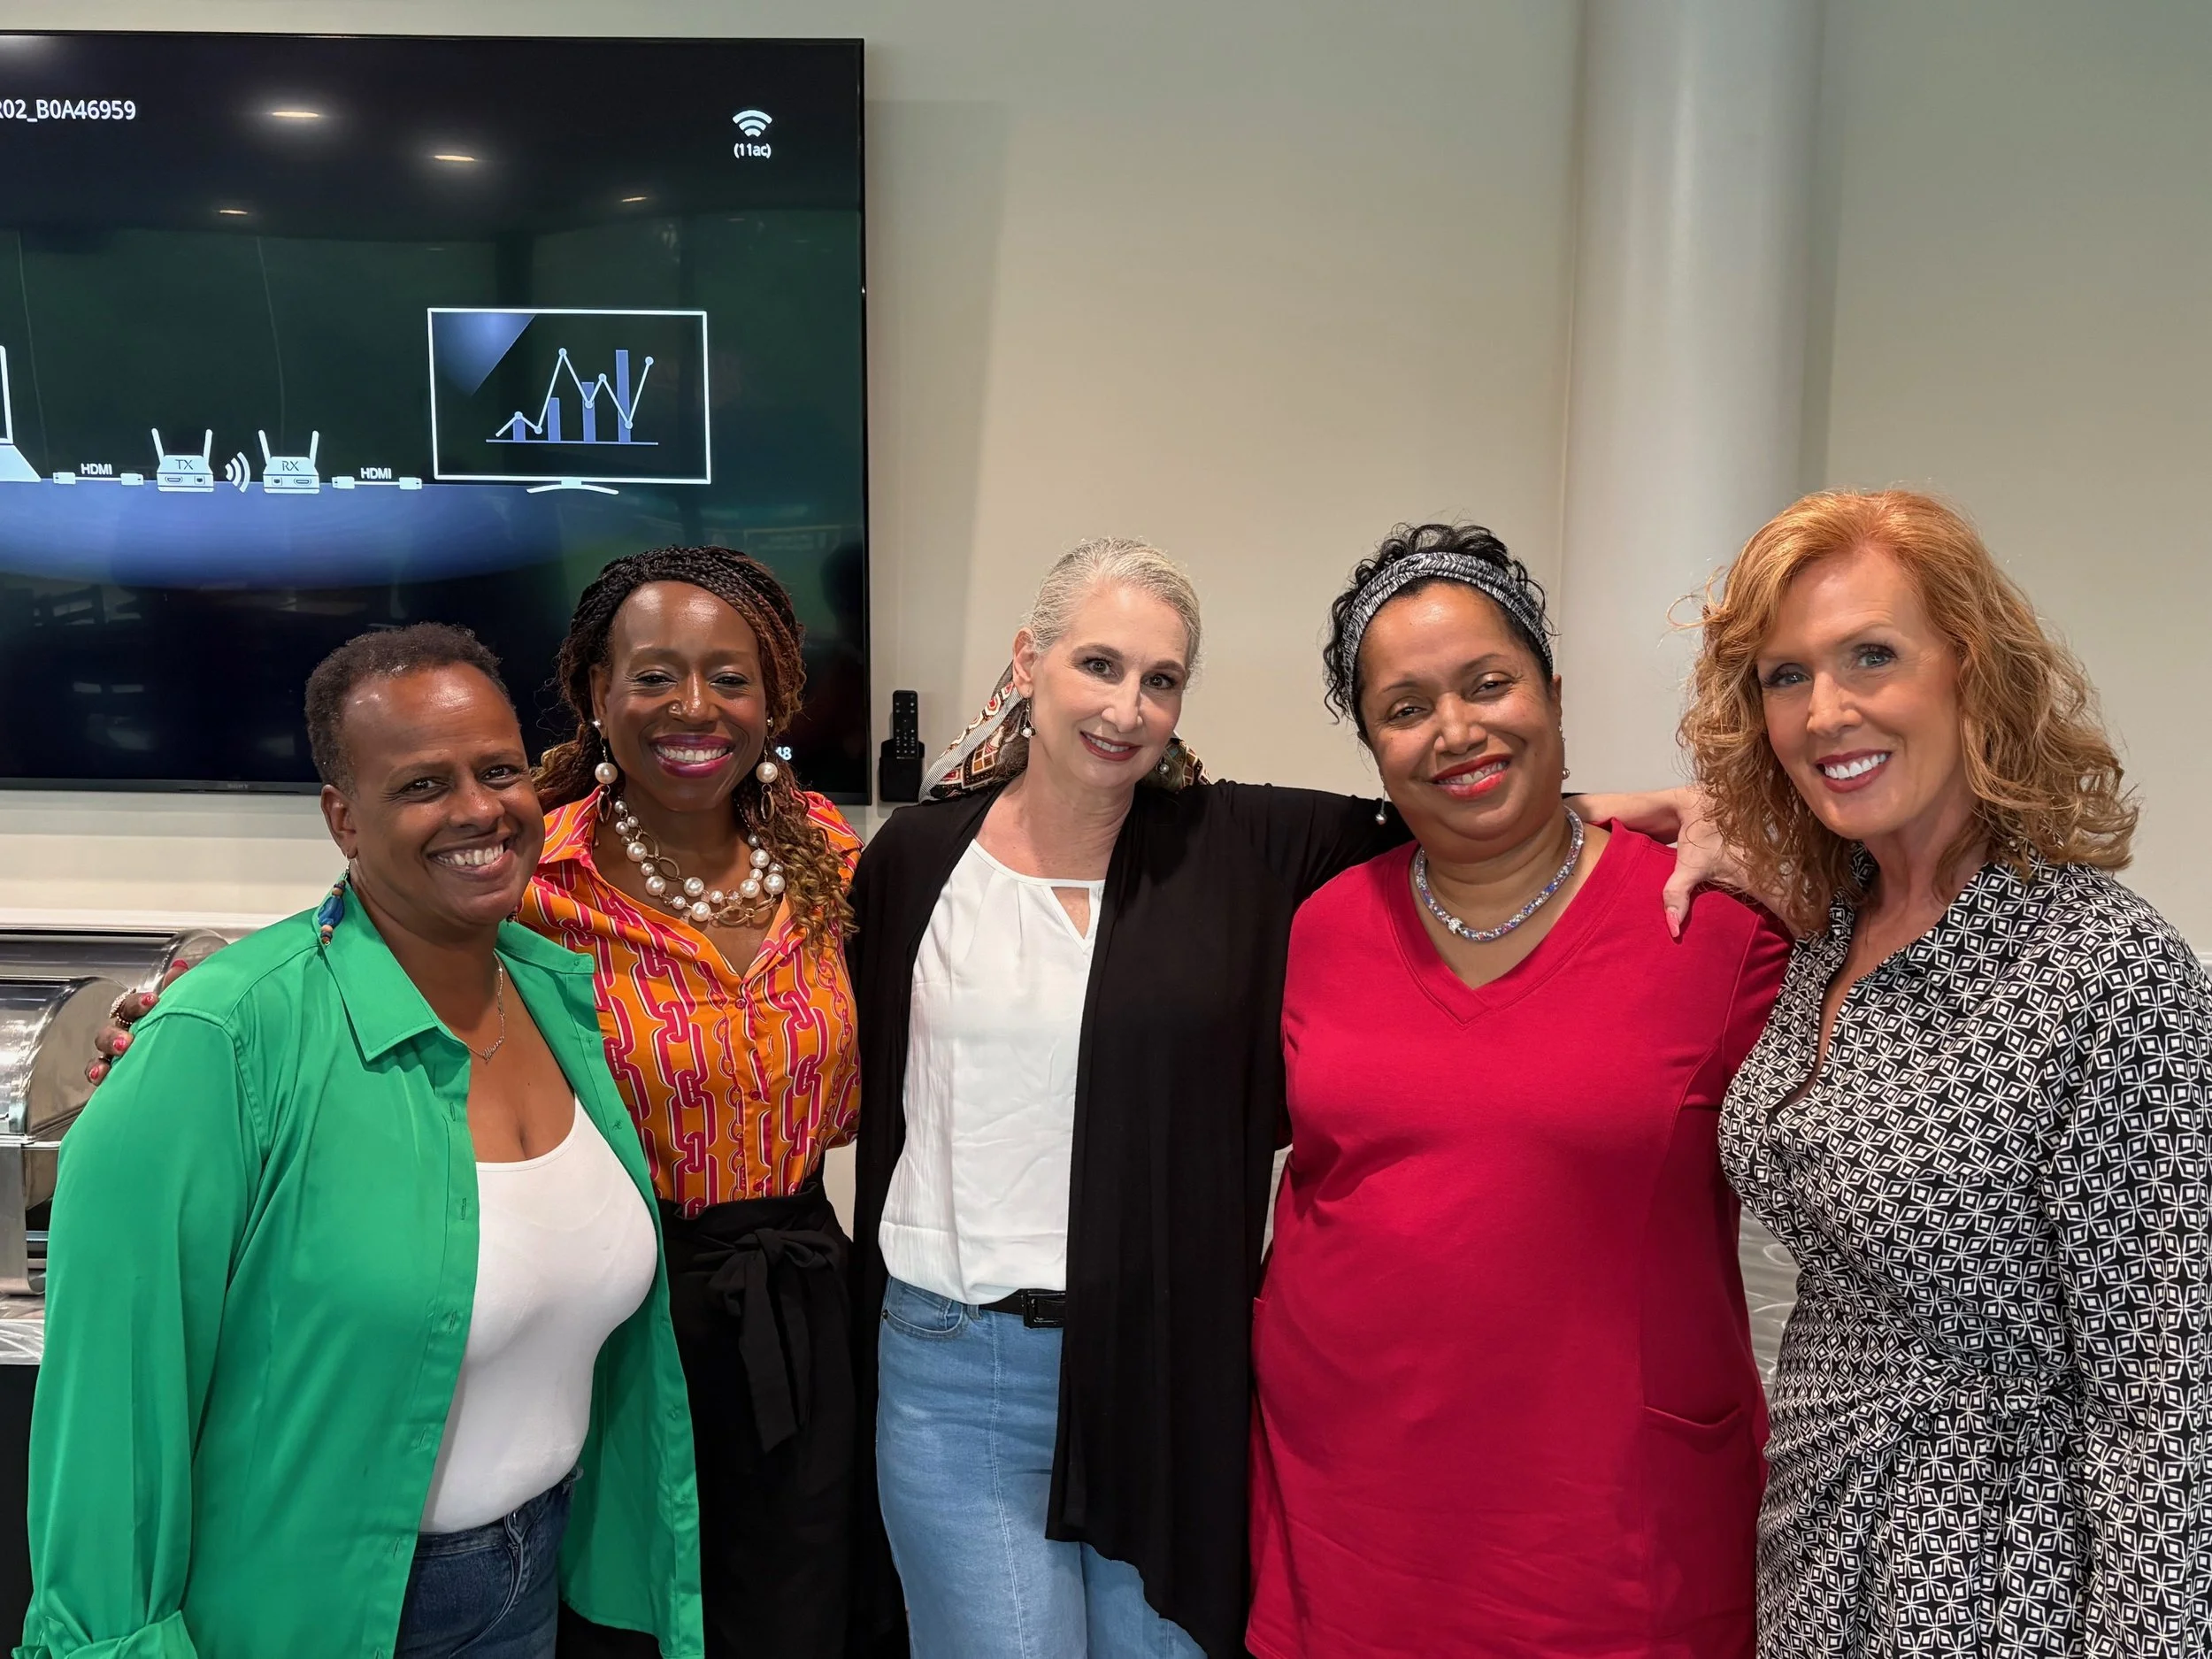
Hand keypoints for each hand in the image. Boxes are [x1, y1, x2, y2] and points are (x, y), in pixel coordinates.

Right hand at [85, 959, 192, 1085]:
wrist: (176, 1066)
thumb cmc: (170, 1032)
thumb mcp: (175, 1011)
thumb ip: (176, 989)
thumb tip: (180, 966)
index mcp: (137, 1016)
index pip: (131, 1004)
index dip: (139, 1002)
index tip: (152, 1001)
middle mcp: (122, 1031)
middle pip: (112, 1027)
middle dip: (117, 1032)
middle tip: (129, 1040)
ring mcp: (113, 1052)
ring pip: (102, 1046)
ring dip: (108, 1048)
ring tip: (119, 1054)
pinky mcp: (110, 1072)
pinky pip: (96, 1069)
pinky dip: (95, 1070)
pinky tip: (100, 1075)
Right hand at [1568, 785, 1751, 938]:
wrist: (1761, 856)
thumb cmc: (1738, 852)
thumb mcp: (1704, 868)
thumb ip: (1680, 892)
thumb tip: (1671, 927)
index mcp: (1667, 801)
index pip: (1614, 802)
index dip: (1584, 810)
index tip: (1556, 819)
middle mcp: (1658, 803)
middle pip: (1608, 807)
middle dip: (1581, 820)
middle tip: (1548, 834)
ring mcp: (1658, 815)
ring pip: (1615, 817)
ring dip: (1592, 828)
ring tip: (1561, 842)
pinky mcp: (1660, 829)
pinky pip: (1625, 829)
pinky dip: (1607, 836)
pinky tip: (1590, 849)